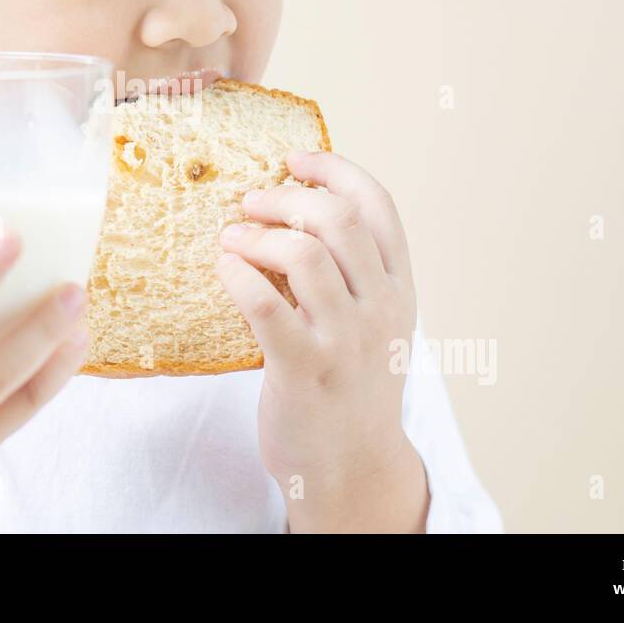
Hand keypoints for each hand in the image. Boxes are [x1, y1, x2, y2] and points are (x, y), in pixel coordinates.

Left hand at [215, 150, 428, 531]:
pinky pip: (265, 305)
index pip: (378, 205)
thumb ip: (354, 271)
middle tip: (251, 200)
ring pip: (304, 254)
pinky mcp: (304, 369)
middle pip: (337, 218)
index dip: (335, 168)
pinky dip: (238, 276)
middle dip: (287, 196)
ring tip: (232, 238)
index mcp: (399, 288)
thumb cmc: (350, 383)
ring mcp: (345, 339)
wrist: (353, 465)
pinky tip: (225, 271)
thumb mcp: (375, 322)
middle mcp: (380, 308)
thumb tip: (297, 206)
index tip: (294, 159)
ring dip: (257, 234)